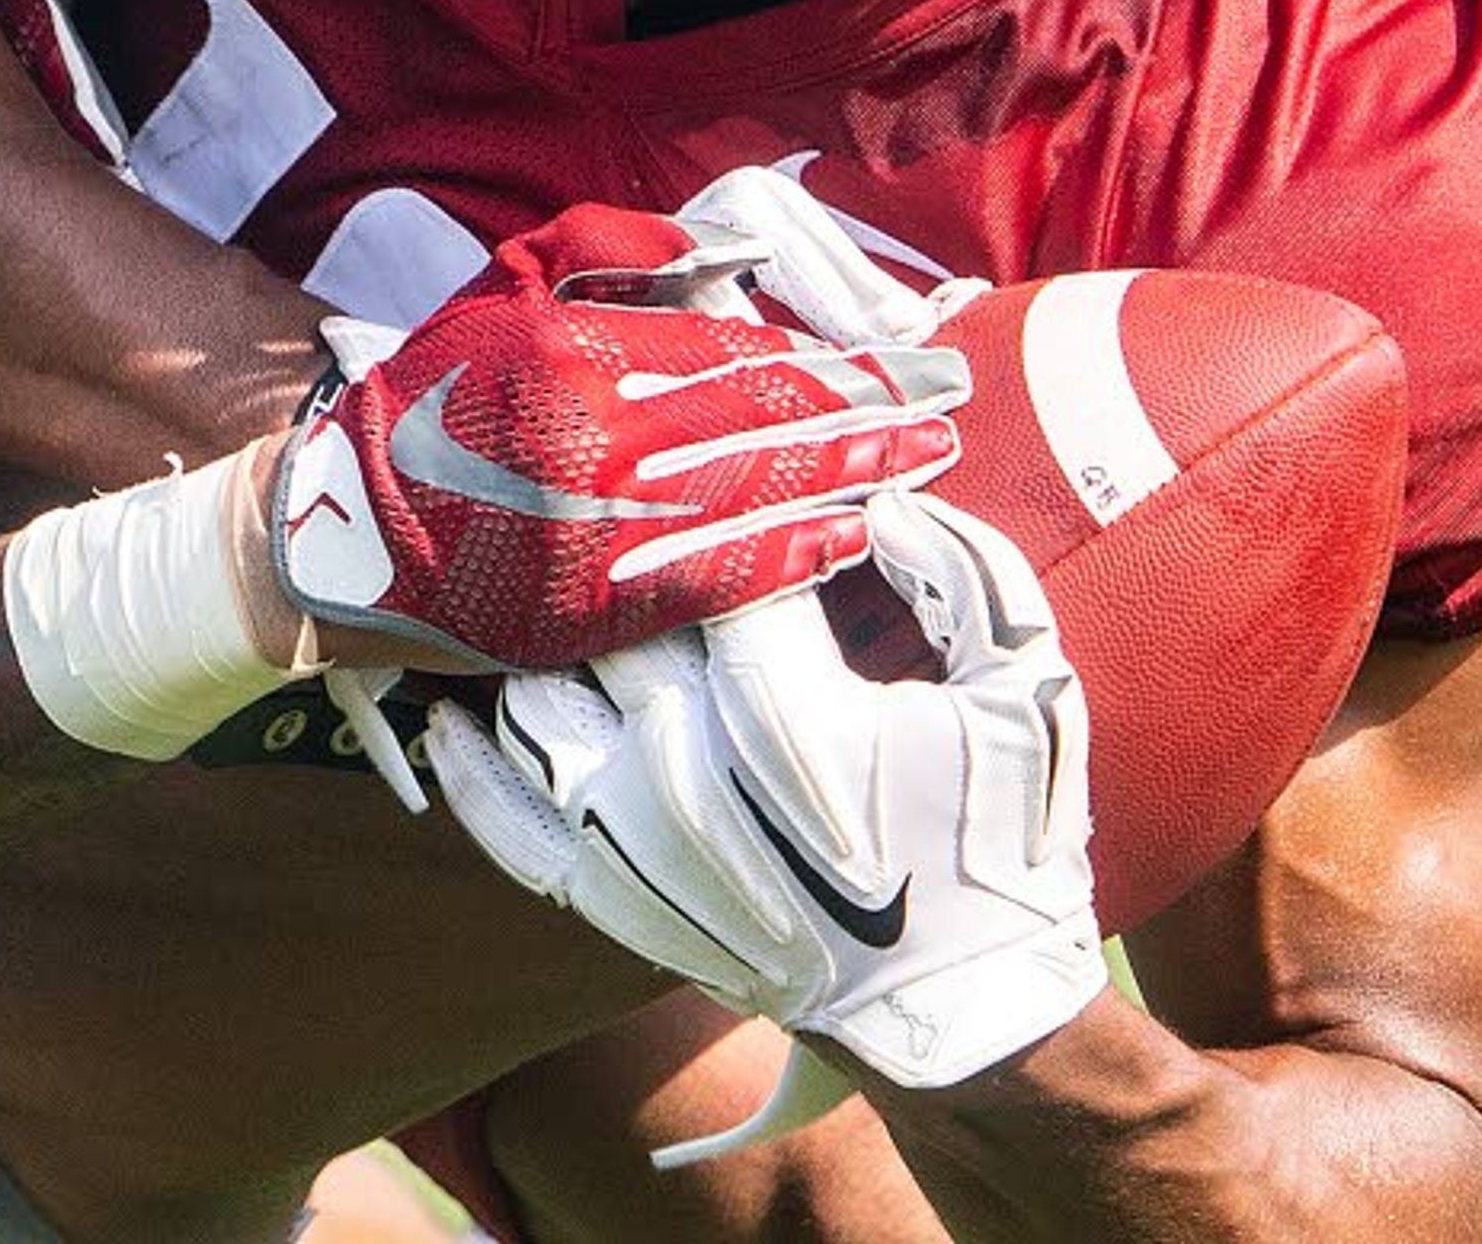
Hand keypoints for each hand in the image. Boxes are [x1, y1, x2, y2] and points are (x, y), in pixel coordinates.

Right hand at [270, 205, 964, 668]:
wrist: (339, 527)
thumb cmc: (437, 392)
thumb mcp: (506, 284)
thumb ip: (618, 249)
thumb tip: (738, 257)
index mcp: (569, 350)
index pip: (734, 352)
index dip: (829, 358)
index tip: (898, 358)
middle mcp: (589, 439)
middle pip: (767, 421)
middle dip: (875, 410)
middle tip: (951, 400)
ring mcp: (594, 531)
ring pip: (756, 497)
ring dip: (855, 476)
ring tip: (925, 459)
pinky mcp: (590, 610)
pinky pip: (717, 579)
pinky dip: (794, 556)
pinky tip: (852, 535)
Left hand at [432, 490, 1108, 1091]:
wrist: (963, 1018)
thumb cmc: (1000, 842)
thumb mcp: (1028, 690)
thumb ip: (962, 573)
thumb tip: (875, 497)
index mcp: (786, 710)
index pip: (711, 555)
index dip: (717, 498)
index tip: (717, 464)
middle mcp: (684, 765)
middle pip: (602, 611)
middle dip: (614, 547)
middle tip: (613, 497)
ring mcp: (627, 834)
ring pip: (529, 688)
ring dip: (531, 637)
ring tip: (533, 586)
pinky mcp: (602, 893)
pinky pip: (496, 811)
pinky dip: (464, 754)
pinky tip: (453, 703)